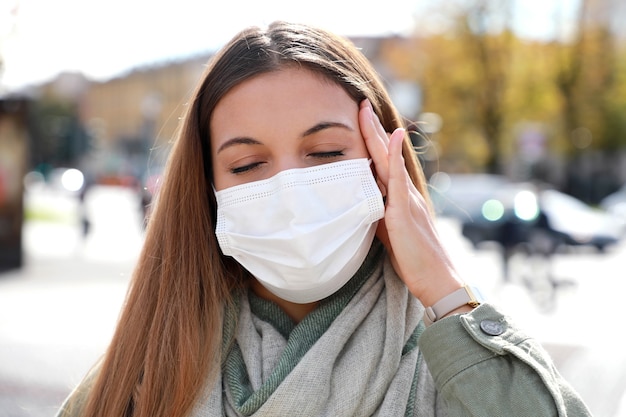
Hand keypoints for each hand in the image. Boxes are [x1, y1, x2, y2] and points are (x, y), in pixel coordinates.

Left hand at [359, 99, 464, 306]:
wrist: (437, 279)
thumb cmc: (415, 260)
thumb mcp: (391, 234)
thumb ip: (379, 216)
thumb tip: (361, 205)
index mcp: (401, 199)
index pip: (383, 165)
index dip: (373, 143)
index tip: (361, 122)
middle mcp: (405, 194)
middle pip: (385, 155)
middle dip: (372, 129)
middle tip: (360, 104)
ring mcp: (406, 200)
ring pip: (388, 161)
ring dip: (377, 134)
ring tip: (366, 111)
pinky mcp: (405, 212)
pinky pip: (398, 179)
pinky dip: (393, 156)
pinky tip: (391, 136)